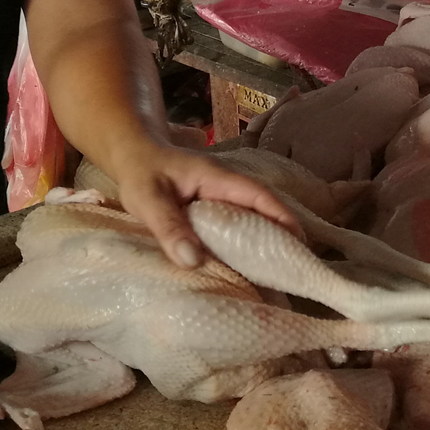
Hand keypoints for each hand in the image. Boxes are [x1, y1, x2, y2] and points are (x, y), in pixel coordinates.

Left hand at [105, 140, 300, 267]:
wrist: (129, 155)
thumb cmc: (140, 171)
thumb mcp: (147, 199)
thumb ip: (168, 226)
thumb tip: (193, 260)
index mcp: (218, 179)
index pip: (258, 195)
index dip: (281, 216)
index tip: (300, 241)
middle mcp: (225, 188)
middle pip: (262, 209)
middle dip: (281, 234)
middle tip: (295, 267)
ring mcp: (219, 198)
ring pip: (250, 219)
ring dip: (264, 241)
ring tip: (277, 274)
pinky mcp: (210, 210)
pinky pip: (234, 227)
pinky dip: (243, 245)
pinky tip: (244, 267)